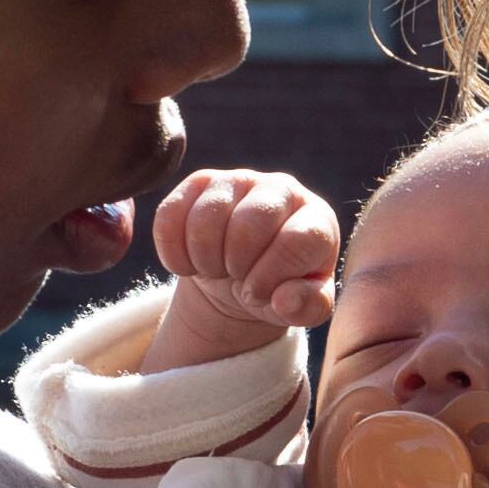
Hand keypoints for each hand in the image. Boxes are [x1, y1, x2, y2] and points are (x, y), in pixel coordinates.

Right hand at [144, 168, 341, 370]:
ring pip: (206, 218)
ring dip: (205, 259)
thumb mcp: (301, 306)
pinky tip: (190, 263)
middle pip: (249, 223)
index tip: (259, 293)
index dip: (270, 276)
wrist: (242, 276)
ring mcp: (240, 179)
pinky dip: (174, 252)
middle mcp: (283, 189)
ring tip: (217, 269)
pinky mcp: (200, 182)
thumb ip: (307, 308)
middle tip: (236, 277)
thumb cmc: (280, 288)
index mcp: (317, 219)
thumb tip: (285, 301)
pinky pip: (171, 215)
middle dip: (236, 264)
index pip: (296, 241)